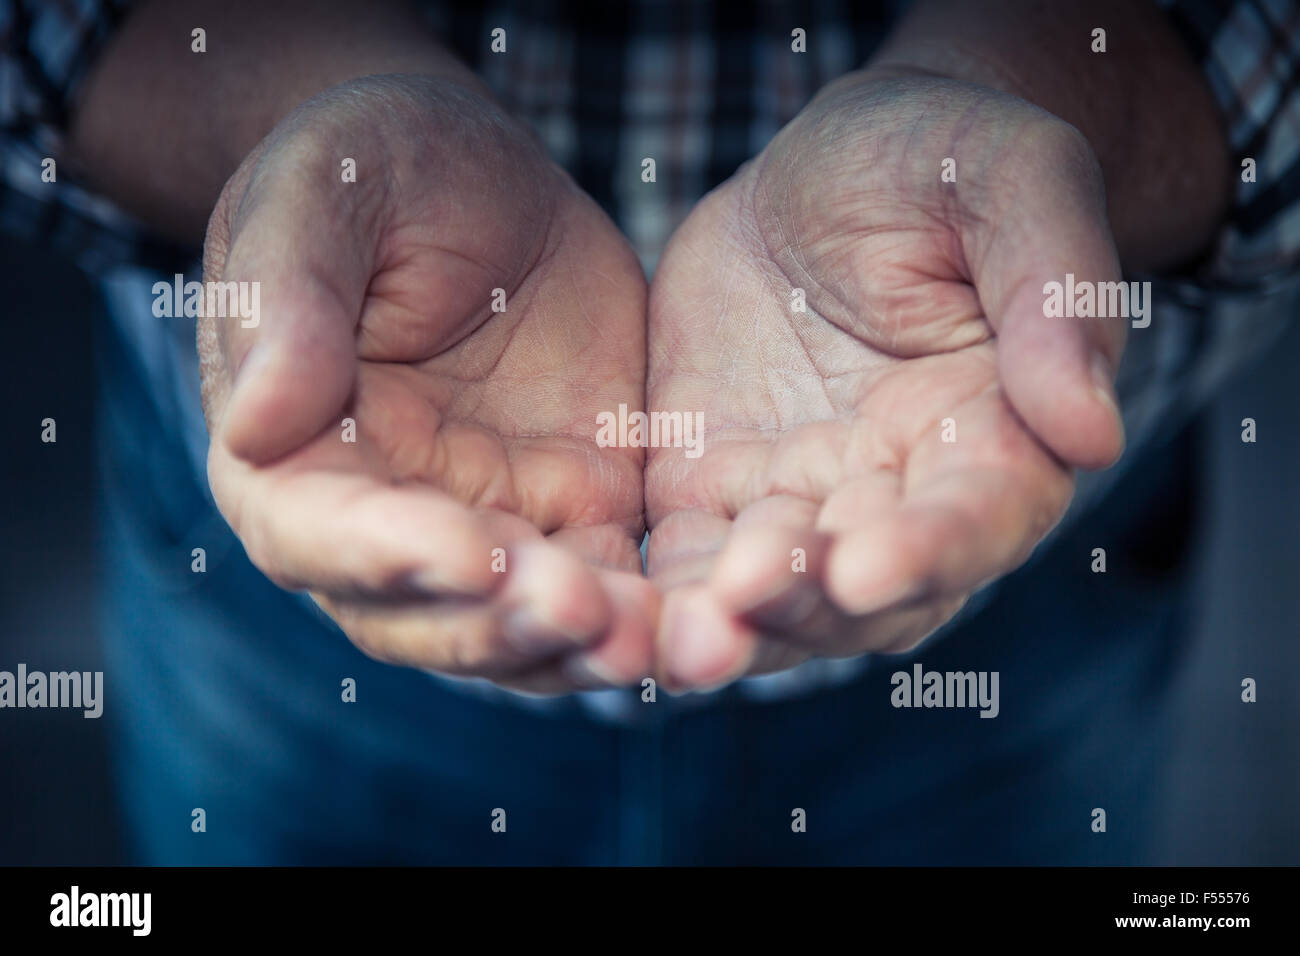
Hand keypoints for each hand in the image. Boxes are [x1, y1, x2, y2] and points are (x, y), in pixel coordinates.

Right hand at [199, 75, 655, 693]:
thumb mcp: (321, 192)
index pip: (313, 534)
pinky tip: (696, 615)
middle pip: (420, 613)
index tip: (469, 551)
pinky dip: (644, 613)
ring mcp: (485, 521)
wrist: (487, 175)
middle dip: (498, 624)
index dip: (386, 555)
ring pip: (516, 626)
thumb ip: (285, 300)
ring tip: (648, 637)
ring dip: (576, 646)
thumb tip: (253, 424)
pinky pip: (607, 585)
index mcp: (291, 451)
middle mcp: (383, 513)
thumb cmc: (377, 165)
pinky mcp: (576, 512)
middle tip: (581, 611)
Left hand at [646, 69, 1126, 688]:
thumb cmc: (941, 161)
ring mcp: (799, 503)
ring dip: (726, 627)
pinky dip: (651, 597)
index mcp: (995, 438)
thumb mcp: (1013, 183)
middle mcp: (899, 496)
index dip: (930, 548)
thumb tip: (1090, 432)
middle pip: (866, 592)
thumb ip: (1056, 295)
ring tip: (676, 641)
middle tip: (744, 598)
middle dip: (807, 604)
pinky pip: (682, 562)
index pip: (978, 517)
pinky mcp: (710, 492)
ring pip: (771, 601)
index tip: (867, 564)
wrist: (825, 171)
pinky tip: (605, 608)